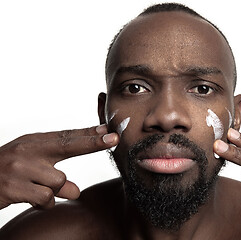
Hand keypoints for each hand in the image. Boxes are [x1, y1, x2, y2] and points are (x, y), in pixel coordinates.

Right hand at [0, 125, 118, 209]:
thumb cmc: (8, 170)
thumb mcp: (31, 163)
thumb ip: (55, 171)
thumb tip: (76, 189)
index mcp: (34, 142)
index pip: (67, 136)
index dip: (90, 134)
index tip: (109, 131)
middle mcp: (28, 151)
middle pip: (69, 146)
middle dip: (93, 143)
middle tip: (113, 139)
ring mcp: (20, 169)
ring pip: (59, 181)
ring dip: (54, 189)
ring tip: (35, 186)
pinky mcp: (14, 188)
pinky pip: (46, 199)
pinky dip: (43, 203)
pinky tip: (29, 197)